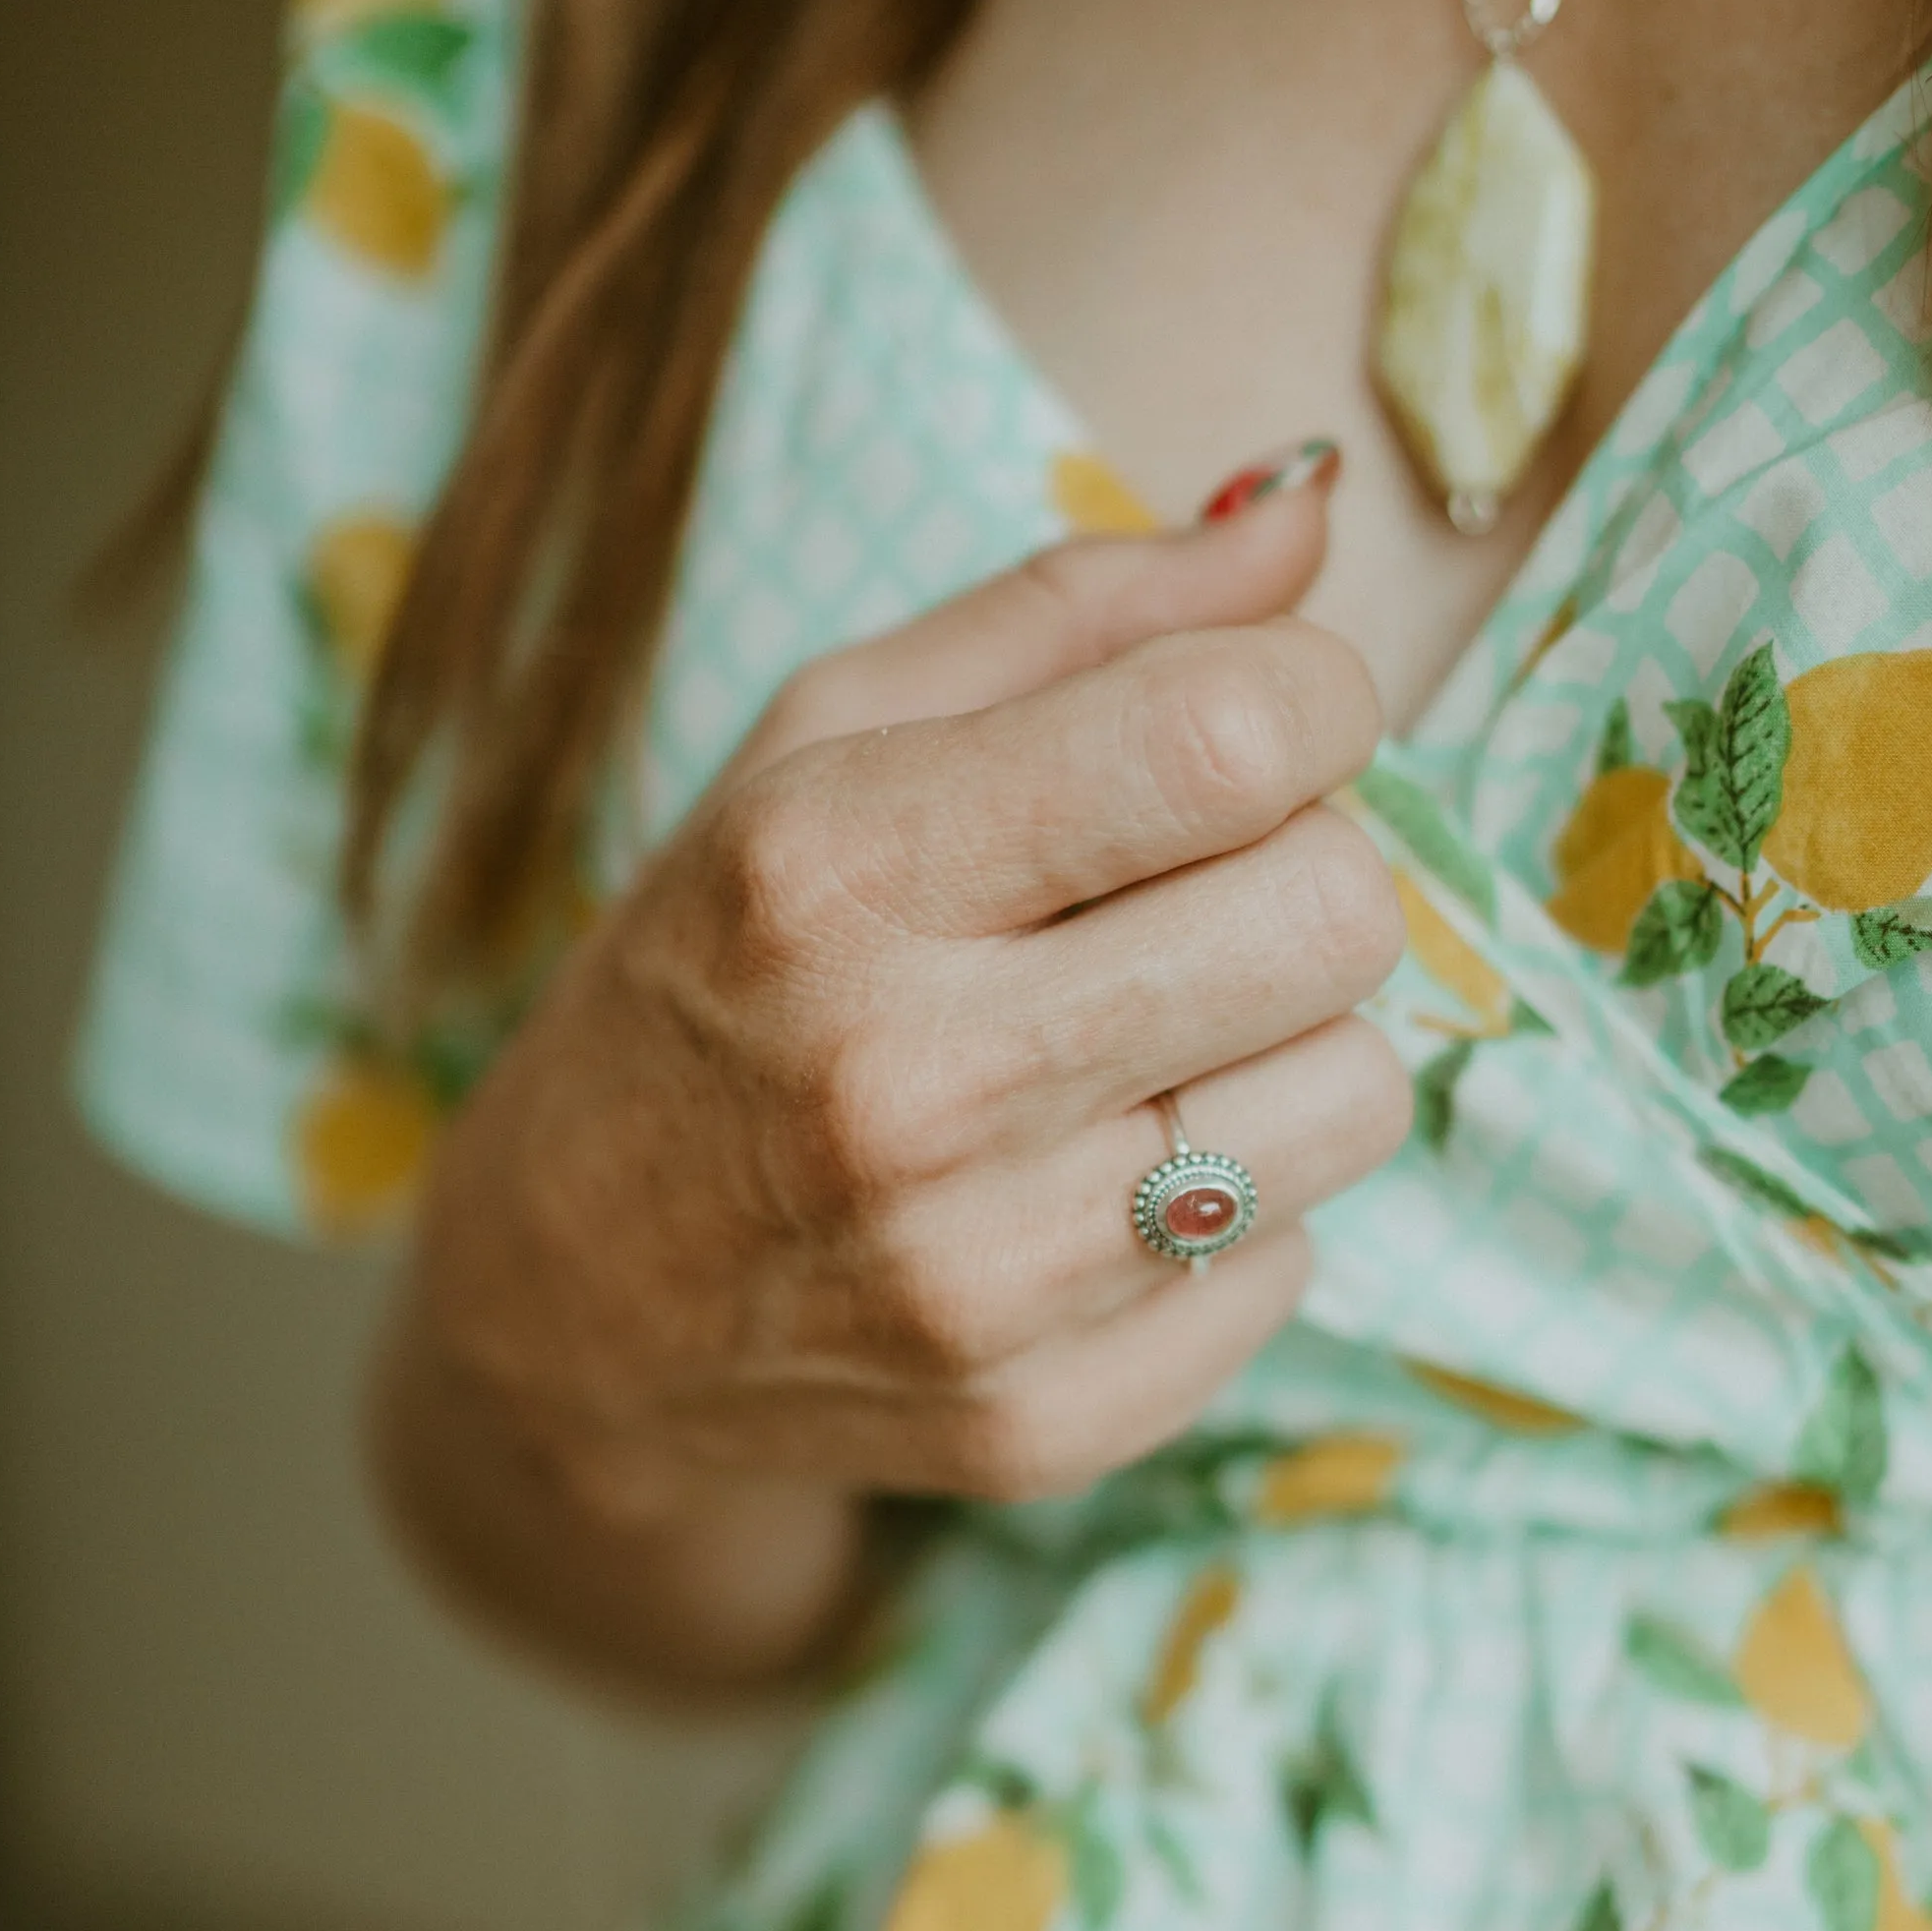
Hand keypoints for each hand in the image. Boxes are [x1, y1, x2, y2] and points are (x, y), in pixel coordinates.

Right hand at [375, 476, 1405, 1694]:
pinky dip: (1230, 1222)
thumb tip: (1314, 511)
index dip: (1308, 705)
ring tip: (1149, 1050)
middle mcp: (906, 1077)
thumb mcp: (823, 741)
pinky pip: (1294, 1267)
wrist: (576, 1308)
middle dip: (1307, 874)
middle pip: (1337, 915)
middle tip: (1200, 899)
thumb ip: (1078, 614)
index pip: (1237, 736)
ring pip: (1356, 1097)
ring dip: (1288, 1051)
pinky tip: (1094, 1192)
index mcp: (837, 864)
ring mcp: (977, 1275)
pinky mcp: (1039, 1420)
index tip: (1258, 729)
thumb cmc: (723, 973)